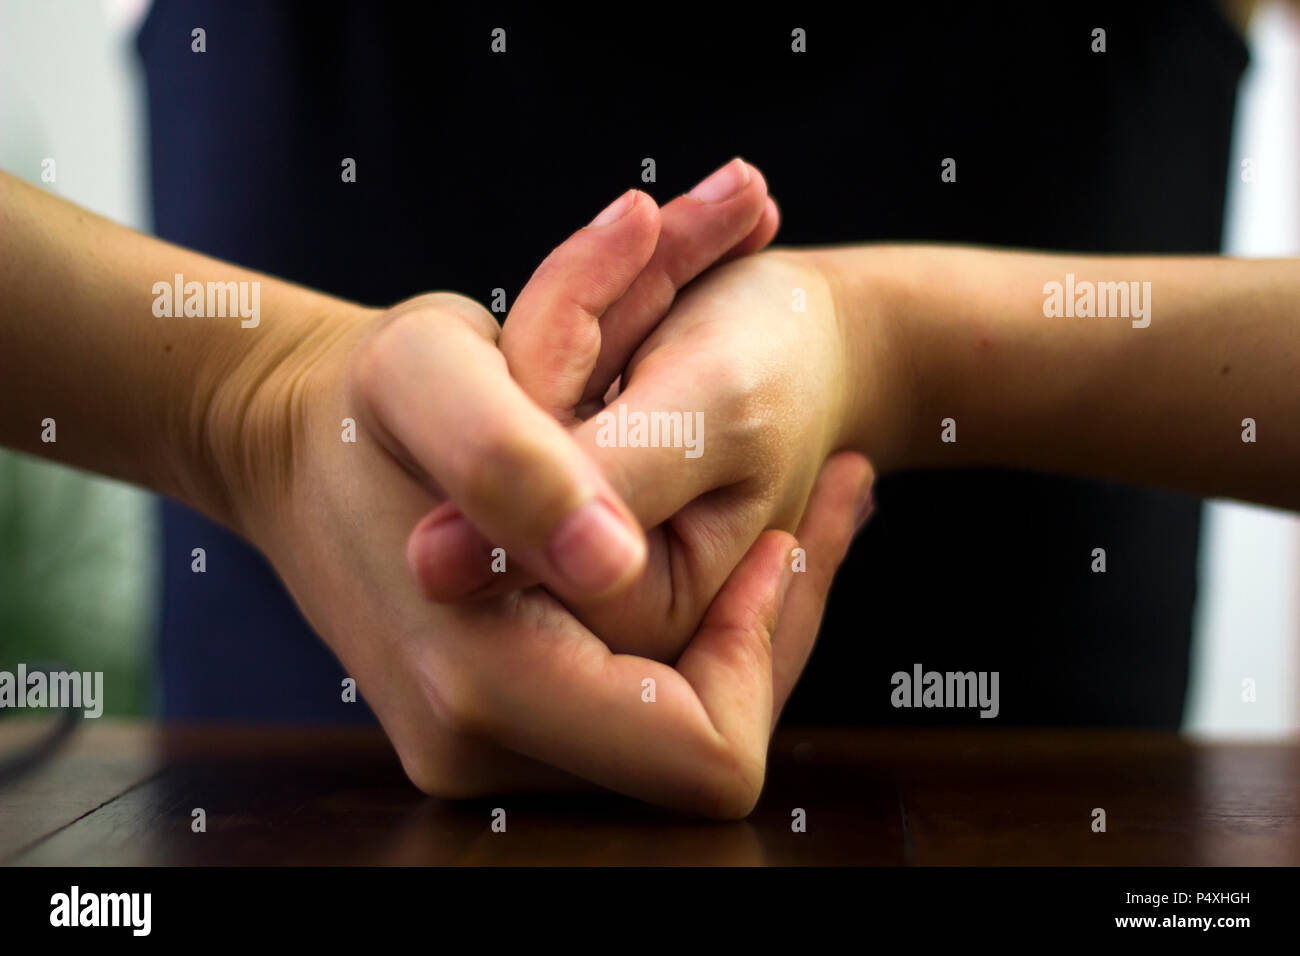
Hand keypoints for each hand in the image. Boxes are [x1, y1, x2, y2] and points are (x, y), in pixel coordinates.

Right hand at [211, 167, 867, 813]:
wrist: (298, 442)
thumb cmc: (367, 398)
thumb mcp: (431, 374)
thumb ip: (511, 464)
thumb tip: (609, 560)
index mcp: (477, 683)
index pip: (702, 752)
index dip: (760, 653)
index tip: (769, 542)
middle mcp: (480, 747)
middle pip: (705, 747)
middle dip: (770, 630)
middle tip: (820, 513)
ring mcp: (489, 743)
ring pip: (681, 726)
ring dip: (744, 623)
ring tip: (797, 517)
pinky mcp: (501, 720)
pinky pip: (642, 703)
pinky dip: (700, 627)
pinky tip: (737, 544)